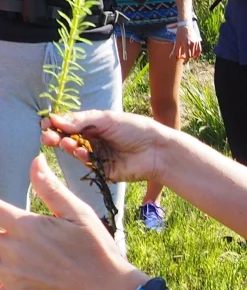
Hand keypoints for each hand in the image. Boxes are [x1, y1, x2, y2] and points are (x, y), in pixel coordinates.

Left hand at [0, 155, 145, 289]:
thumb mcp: (80, 214)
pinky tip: (6, 275)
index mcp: (28, 226)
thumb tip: (35, 161)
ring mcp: (12, 276)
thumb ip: (52, 189)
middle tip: (11, 235)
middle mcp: (15, 250)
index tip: (2, 213)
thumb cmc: (98, 251)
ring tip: (9, 251)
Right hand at [41, 110, 166, 183]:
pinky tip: (79, 151)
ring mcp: (98, 155)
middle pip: (69, 138)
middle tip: (46, 136)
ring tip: (63, 142)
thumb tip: (56, 119)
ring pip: (75, 151)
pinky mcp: (102, 170)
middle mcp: (95, 139)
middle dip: (56, 136)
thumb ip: (82, 120)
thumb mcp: (108, 119)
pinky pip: (86, 163)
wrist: (156, 150)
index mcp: (96, 124)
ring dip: (67, 146)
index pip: (72, 123)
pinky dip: (80, 156)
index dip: (58, 123)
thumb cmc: (136, 129)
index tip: (46, 122)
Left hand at [173, 24, 201, 62]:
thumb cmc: (180, 33)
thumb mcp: (177, 42)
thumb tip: (172, 57)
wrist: (186, 26)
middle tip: (182, 56)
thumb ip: (175, 50)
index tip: (183, 63)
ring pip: (195, 53)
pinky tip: (195, 56)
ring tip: (187, 55)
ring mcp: (196, 43)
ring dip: (191, 56)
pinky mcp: (198, 42)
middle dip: (187, 57)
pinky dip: (197, 54)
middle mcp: (192, 44)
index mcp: (187, 44)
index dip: (185, 61)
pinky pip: (199, 50)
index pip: (188, 56)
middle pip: (191, 55)